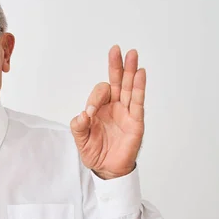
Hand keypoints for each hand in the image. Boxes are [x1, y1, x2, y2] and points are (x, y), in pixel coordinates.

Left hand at [70, 46, 144, 179]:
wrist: (107, 169)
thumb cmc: (95, 152)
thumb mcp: (80, 140)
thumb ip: (78, 126)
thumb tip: (82, 115)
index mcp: (99, 108)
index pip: (99, 93)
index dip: (94, 99)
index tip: (90, 113)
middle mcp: (114, 107)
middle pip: (116, 82)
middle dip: (116, 66)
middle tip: (116, 49)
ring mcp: (126, 112)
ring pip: (129, 87)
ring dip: (130, 71)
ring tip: (132, 54)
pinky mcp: (136, 121)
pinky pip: (138, 102)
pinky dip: (139, 87)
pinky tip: (140, 73)